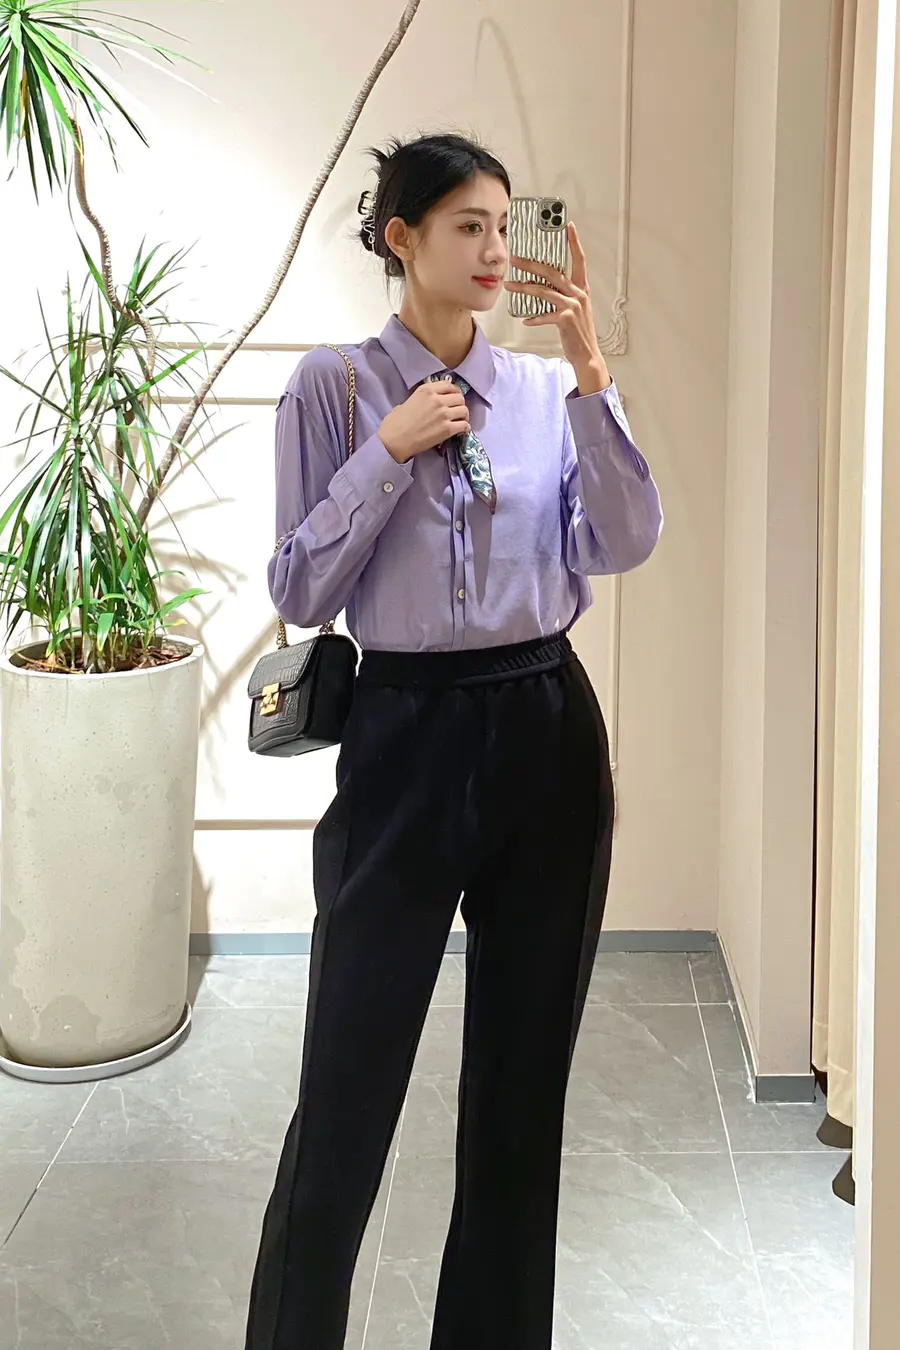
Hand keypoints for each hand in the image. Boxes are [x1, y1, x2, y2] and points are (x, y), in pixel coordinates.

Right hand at [379, 380, 469, 463]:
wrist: (394, 440)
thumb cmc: (395, 422)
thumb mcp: (408, 401)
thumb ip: (422, 399)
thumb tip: (427, 403)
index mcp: (427, 390)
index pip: (449, 385)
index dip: (455, 392)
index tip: (454, 398)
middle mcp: (437, 399)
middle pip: (460, 397)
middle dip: (460, 404)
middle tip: (457, 412)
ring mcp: (444, 414)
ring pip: (464, 410)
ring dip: (464, 416)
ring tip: (460, 421)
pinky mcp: (447, 429)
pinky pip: (464, 425)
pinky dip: (465, 428)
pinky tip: (461, 430)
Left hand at [505, 222, 610, 394]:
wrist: (586, 354)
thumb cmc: (577, 331)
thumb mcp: (574, 308)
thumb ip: (562, 294)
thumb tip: (541, 286)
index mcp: (582, 288)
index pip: (579, 260)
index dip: (574, 242)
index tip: (568, 226)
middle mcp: (579, 293)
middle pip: (553, 272)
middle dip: (532, 264)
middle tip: (516, 259)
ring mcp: (573, 306)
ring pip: (544, 291)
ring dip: (524, 287)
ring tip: (509, 284)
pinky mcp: (566, 319)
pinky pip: (545, 315)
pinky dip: (534, 318)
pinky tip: (525, 319)